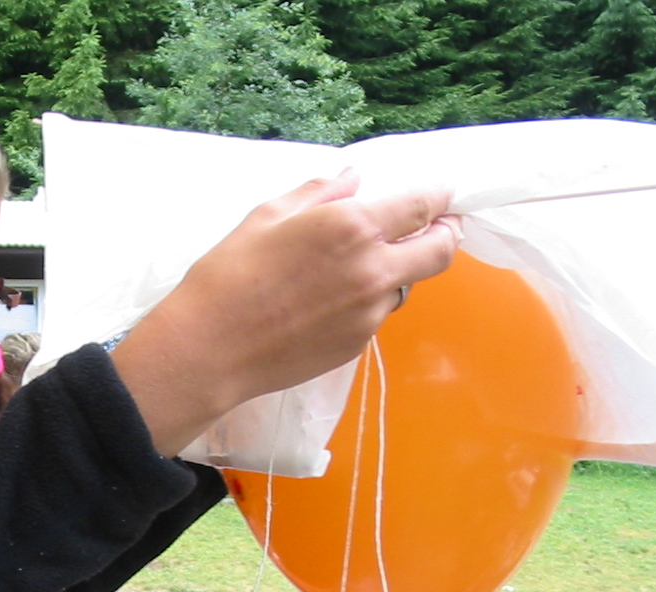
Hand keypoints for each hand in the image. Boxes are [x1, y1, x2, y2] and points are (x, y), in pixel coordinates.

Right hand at [112, 174, 459, 454]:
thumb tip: (352, 178)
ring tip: (357, 269)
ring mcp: (370, 312)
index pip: (423, 205)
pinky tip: (327, 303)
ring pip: (407, 285)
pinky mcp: (358, 344)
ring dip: (397, 271)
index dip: (439, 196)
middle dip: (445, 233)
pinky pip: (376, 315)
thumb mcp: (266, 216)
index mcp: (353, 226)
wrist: (209, 349)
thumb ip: (318, 193)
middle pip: (441, 250)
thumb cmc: (228, 275)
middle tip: (434, 228)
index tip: (440, 195)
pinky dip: (366, 302)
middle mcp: (373, 268)